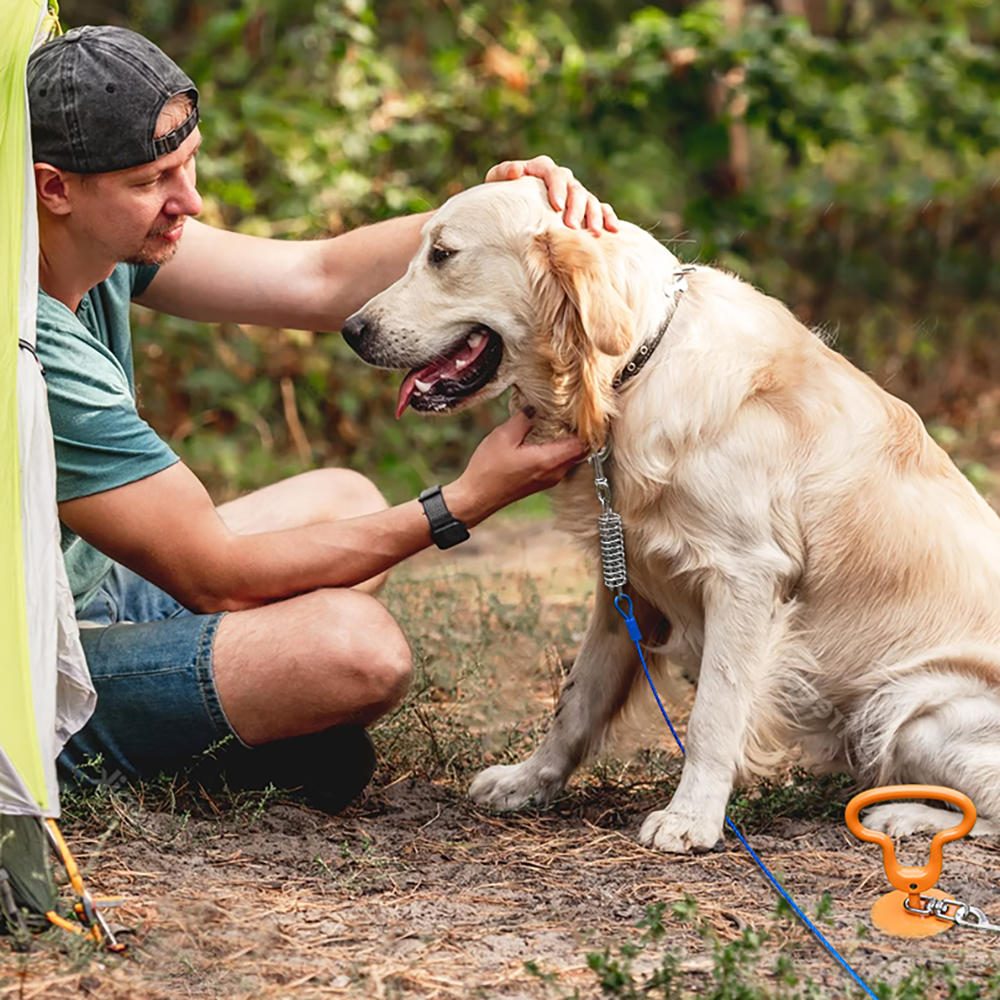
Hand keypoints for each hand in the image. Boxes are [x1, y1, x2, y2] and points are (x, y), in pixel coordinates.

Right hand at [445, 410, 588, 525]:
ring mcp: (550, 479)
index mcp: (549, 461)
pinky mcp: (542, 482)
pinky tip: (545, 439)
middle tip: (570, 415)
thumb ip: (524, 418)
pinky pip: (560, 463)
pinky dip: (559, 451)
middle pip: (581, 451)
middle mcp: (555, 473)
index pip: (582, 444)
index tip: (579, 413)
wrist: (477, 497)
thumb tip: (536, 407)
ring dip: (568, 442)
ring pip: (571, 458)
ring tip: (558, 423)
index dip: (585, 427)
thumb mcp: (504, 436)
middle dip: (579, 433)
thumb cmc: (488, 469)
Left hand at [484, 155, 618, 234]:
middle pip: (575, 188)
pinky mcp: (585, 207)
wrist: (512, 208)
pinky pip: (601, 209)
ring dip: (593, 215)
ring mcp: (575, 192)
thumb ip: (503, 173)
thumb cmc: (503, 196)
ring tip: (594, 233)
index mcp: (542, 168)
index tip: (557, 206)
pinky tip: (612, 230)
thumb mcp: (496, 183)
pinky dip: (608, 218)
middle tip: (571, 226)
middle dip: (576, 207)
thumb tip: (517, 172)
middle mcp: (562, 178)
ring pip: (590, 200)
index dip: (557, 188)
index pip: (554, 174)